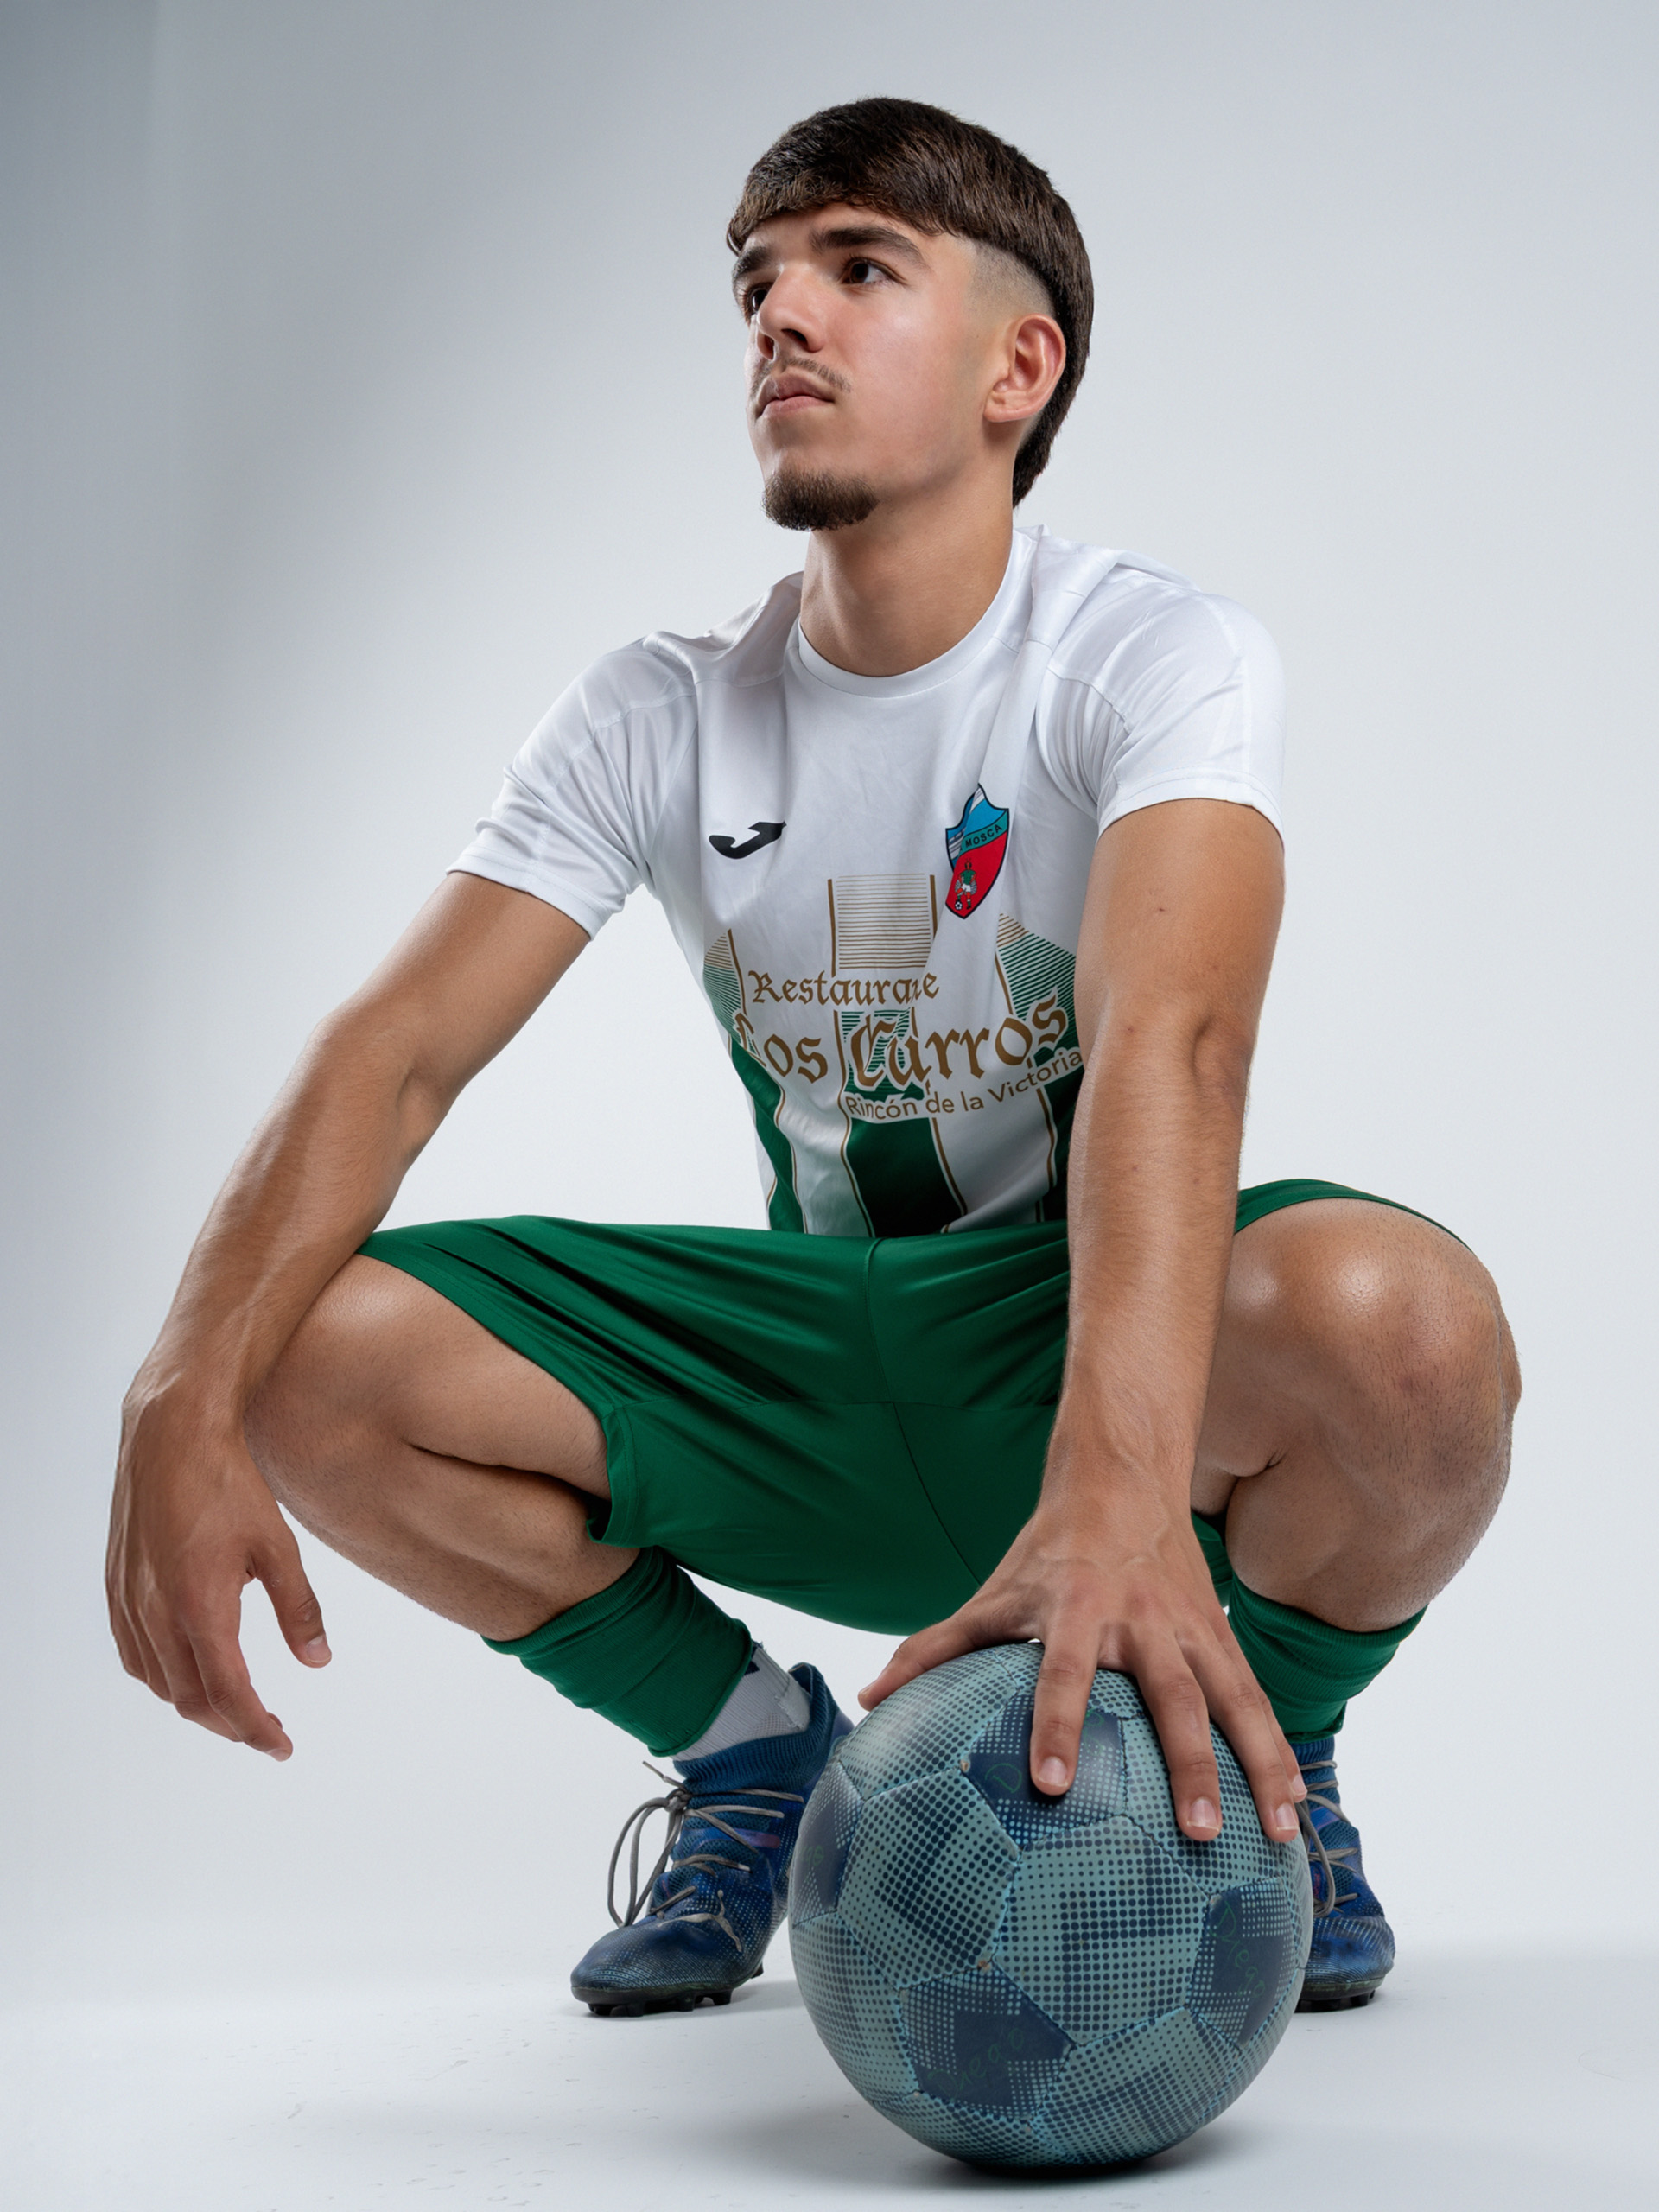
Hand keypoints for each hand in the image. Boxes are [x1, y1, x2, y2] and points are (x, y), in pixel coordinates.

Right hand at [106, 1386, 329, 1758]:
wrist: (171, 1435)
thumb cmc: (227, 1484)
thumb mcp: (279, 1546)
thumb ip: (300, 1609)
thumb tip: (318, 1661)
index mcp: (201, 1606)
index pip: (228, 1694)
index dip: (256, 1730)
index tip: (281, 1747)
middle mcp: (157, 1613)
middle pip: (190, 1699)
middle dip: (230, 1724)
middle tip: (266, 1730)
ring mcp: (129, 1601)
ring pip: (159, 1682)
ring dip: (196, 1704)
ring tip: (234, 1706)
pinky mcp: (116, 1587)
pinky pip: (134, 1654)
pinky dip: (161, 1677)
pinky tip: (185, 1670)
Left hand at [860, 1498, 1303, 1844]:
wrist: (1123, 1481)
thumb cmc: (1045, 1553)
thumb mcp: (991, 1593)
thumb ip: (933, 1648)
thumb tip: (867, 1699)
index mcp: (1076, 1610)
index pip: (1064, 1672)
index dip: (1057, 1723)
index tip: (1052, 1784)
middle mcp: (1141, 1620)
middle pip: (1170, 1697)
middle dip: (1187, 1763)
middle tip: (1196, 1831)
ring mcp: (1189, 1629)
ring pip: (1233, 1699)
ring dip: (1259, 1763)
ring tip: (1277, 1831)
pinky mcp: (1220, 1636)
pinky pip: (1256, 1697)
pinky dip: (1279, 1748)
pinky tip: (1294, 1806)